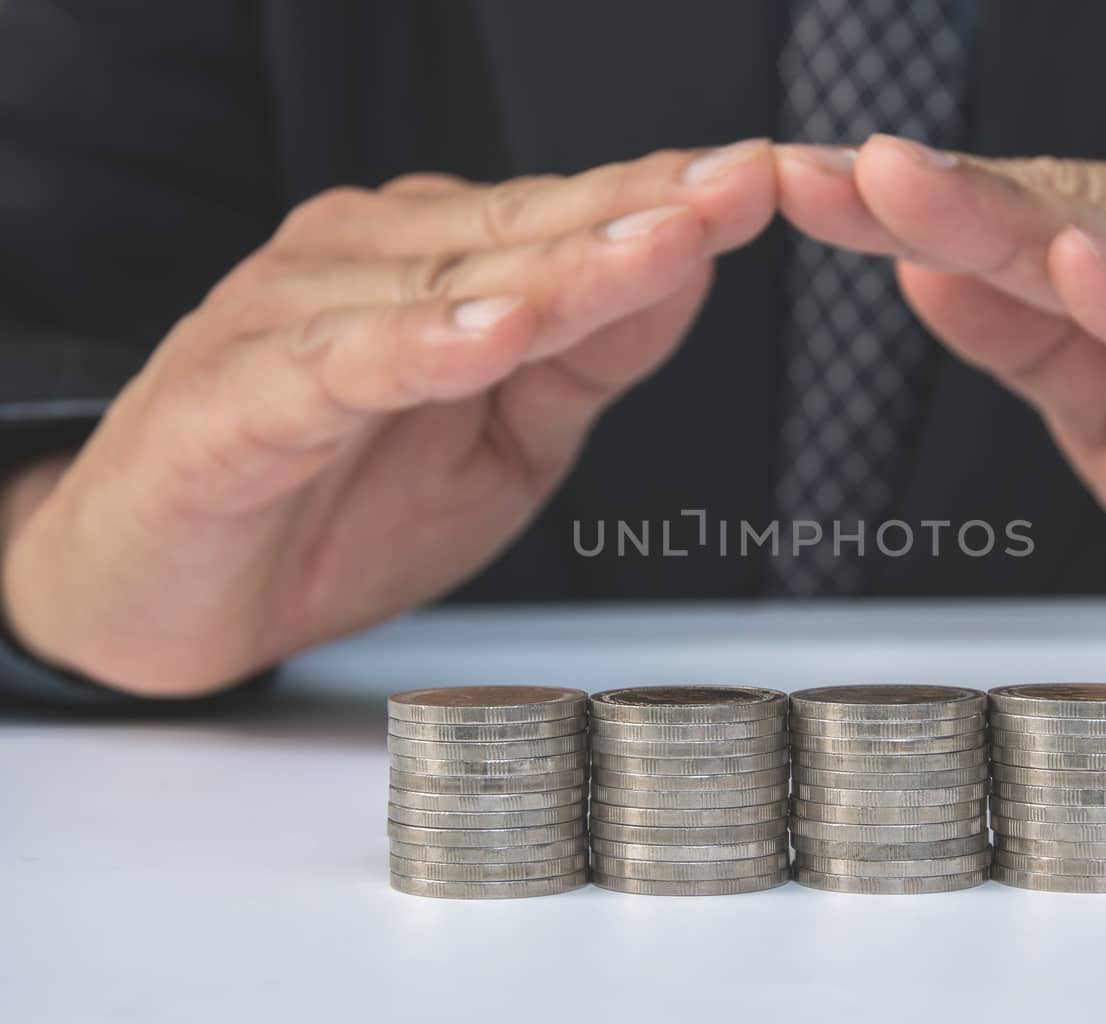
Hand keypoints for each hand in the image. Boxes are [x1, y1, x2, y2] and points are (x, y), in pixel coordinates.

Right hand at [1, 141, 776, 694]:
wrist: (169, 595)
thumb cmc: (338, 507)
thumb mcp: (506, 443)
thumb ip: (587, 359)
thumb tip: (687, 273)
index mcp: (443, 266)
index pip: (575, 218)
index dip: (675, 200)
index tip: (774, 182)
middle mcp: (372, 263)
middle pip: (527, 230)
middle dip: (644, 211)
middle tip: (746, 187)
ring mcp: (300, 319)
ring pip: (449, 282)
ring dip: (560, 266)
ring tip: (660, 246)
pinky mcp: (239, 395)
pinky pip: (340, 363)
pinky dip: (418, 347)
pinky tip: (491, 333)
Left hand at [778, 135, 1105, 674]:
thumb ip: (1034, 349)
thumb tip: (920, 276)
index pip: (1012, 224)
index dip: (896, 210)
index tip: (786, 190)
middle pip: (1056, 211)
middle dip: (925, 197)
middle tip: (810, 172)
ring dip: (1015, 219)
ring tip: (903, 191)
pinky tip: (1090, 268)